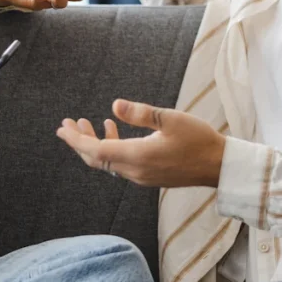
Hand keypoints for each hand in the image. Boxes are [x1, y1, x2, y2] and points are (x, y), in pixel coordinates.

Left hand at [55, 99, 225, 187]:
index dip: (76, 140)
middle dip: (79, 142)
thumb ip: (141, 113)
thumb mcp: (171, 120)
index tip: (62, 129)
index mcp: (137, 157)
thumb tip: (114, 105)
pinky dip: (110, 148)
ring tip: (86, 124)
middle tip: (67, 125)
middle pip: (97, 159)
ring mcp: (142, 176)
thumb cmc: (198, 140)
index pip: (96, 151)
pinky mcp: (149, 175)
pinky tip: (113, 130)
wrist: (219, 166)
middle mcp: (135, 171)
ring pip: (107, 161)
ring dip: (94, 144)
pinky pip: (120, 163)